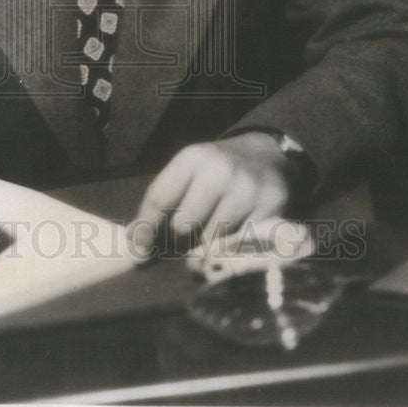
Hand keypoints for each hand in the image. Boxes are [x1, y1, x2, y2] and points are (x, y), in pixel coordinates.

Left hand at [127, 133, 294, 260]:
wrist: (268, 155)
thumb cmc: (218, 169)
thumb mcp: (190, 170)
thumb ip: (165, 201)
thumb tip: (137, 246)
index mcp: (194, 157)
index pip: (159, 198)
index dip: (145, 228)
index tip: (137, 251)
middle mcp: (220, 170)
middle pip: (183, 225)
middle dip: (180, 234)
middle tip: (188, 229)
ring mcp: (247, 190)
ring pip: (210, 240)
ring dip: (207, 242)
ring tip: (215, 224)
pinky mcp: (269, 210)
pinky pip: (237, 245)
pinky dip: (231, 244)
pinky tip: (237, 227)